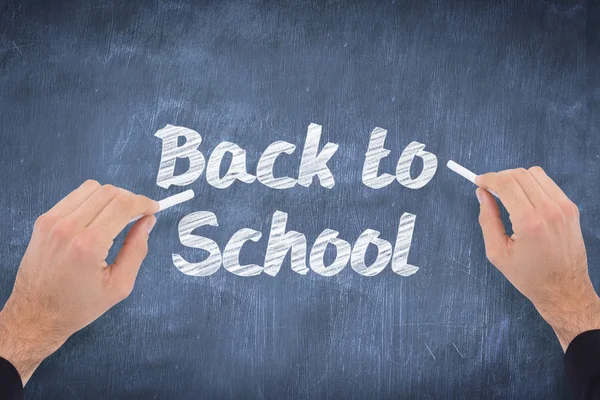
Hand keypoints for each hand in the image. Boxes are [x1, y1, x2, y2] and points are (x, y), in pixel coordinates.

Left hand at [0, 180, 158, 383]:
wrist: (36, 315)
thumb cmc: (78, 306)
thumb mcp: (119, 285)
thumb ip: (137, 249)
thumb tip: (148, 221)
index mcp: (89, 245)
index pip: (123, 205)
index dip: (144, 203)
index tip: (154, 209)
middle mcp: (68, 227)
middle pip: (109, 192)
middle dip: (130, 199)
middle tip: (140, 214)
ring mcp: (52, 221)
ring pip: (92, 188)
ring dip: (111, 197)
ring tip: (119, 215)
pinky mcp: (43, 221)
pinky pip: (75, 196)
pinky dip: (92, 200)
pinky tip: (98, 218)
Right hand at [475, 167, 599, 350]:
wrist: (563, 289)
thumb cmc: (530, 276)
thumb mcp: (497, 252)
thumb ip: (487, 219)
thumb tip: (481, 194)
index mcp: (529, 222)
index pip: (506, 183)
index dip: (488, 178)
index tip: (479, 181)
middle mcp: (549, 211)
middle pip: (519, 174)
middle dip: (500, 177)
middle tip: (489, 188)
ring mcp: (564, 208)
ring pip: (535, 174)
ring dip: (516, 178)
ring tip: (506, 193)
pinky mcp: (571, 209)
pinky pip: (548, 184)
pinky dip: (532, 184)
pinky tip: (524, 199)